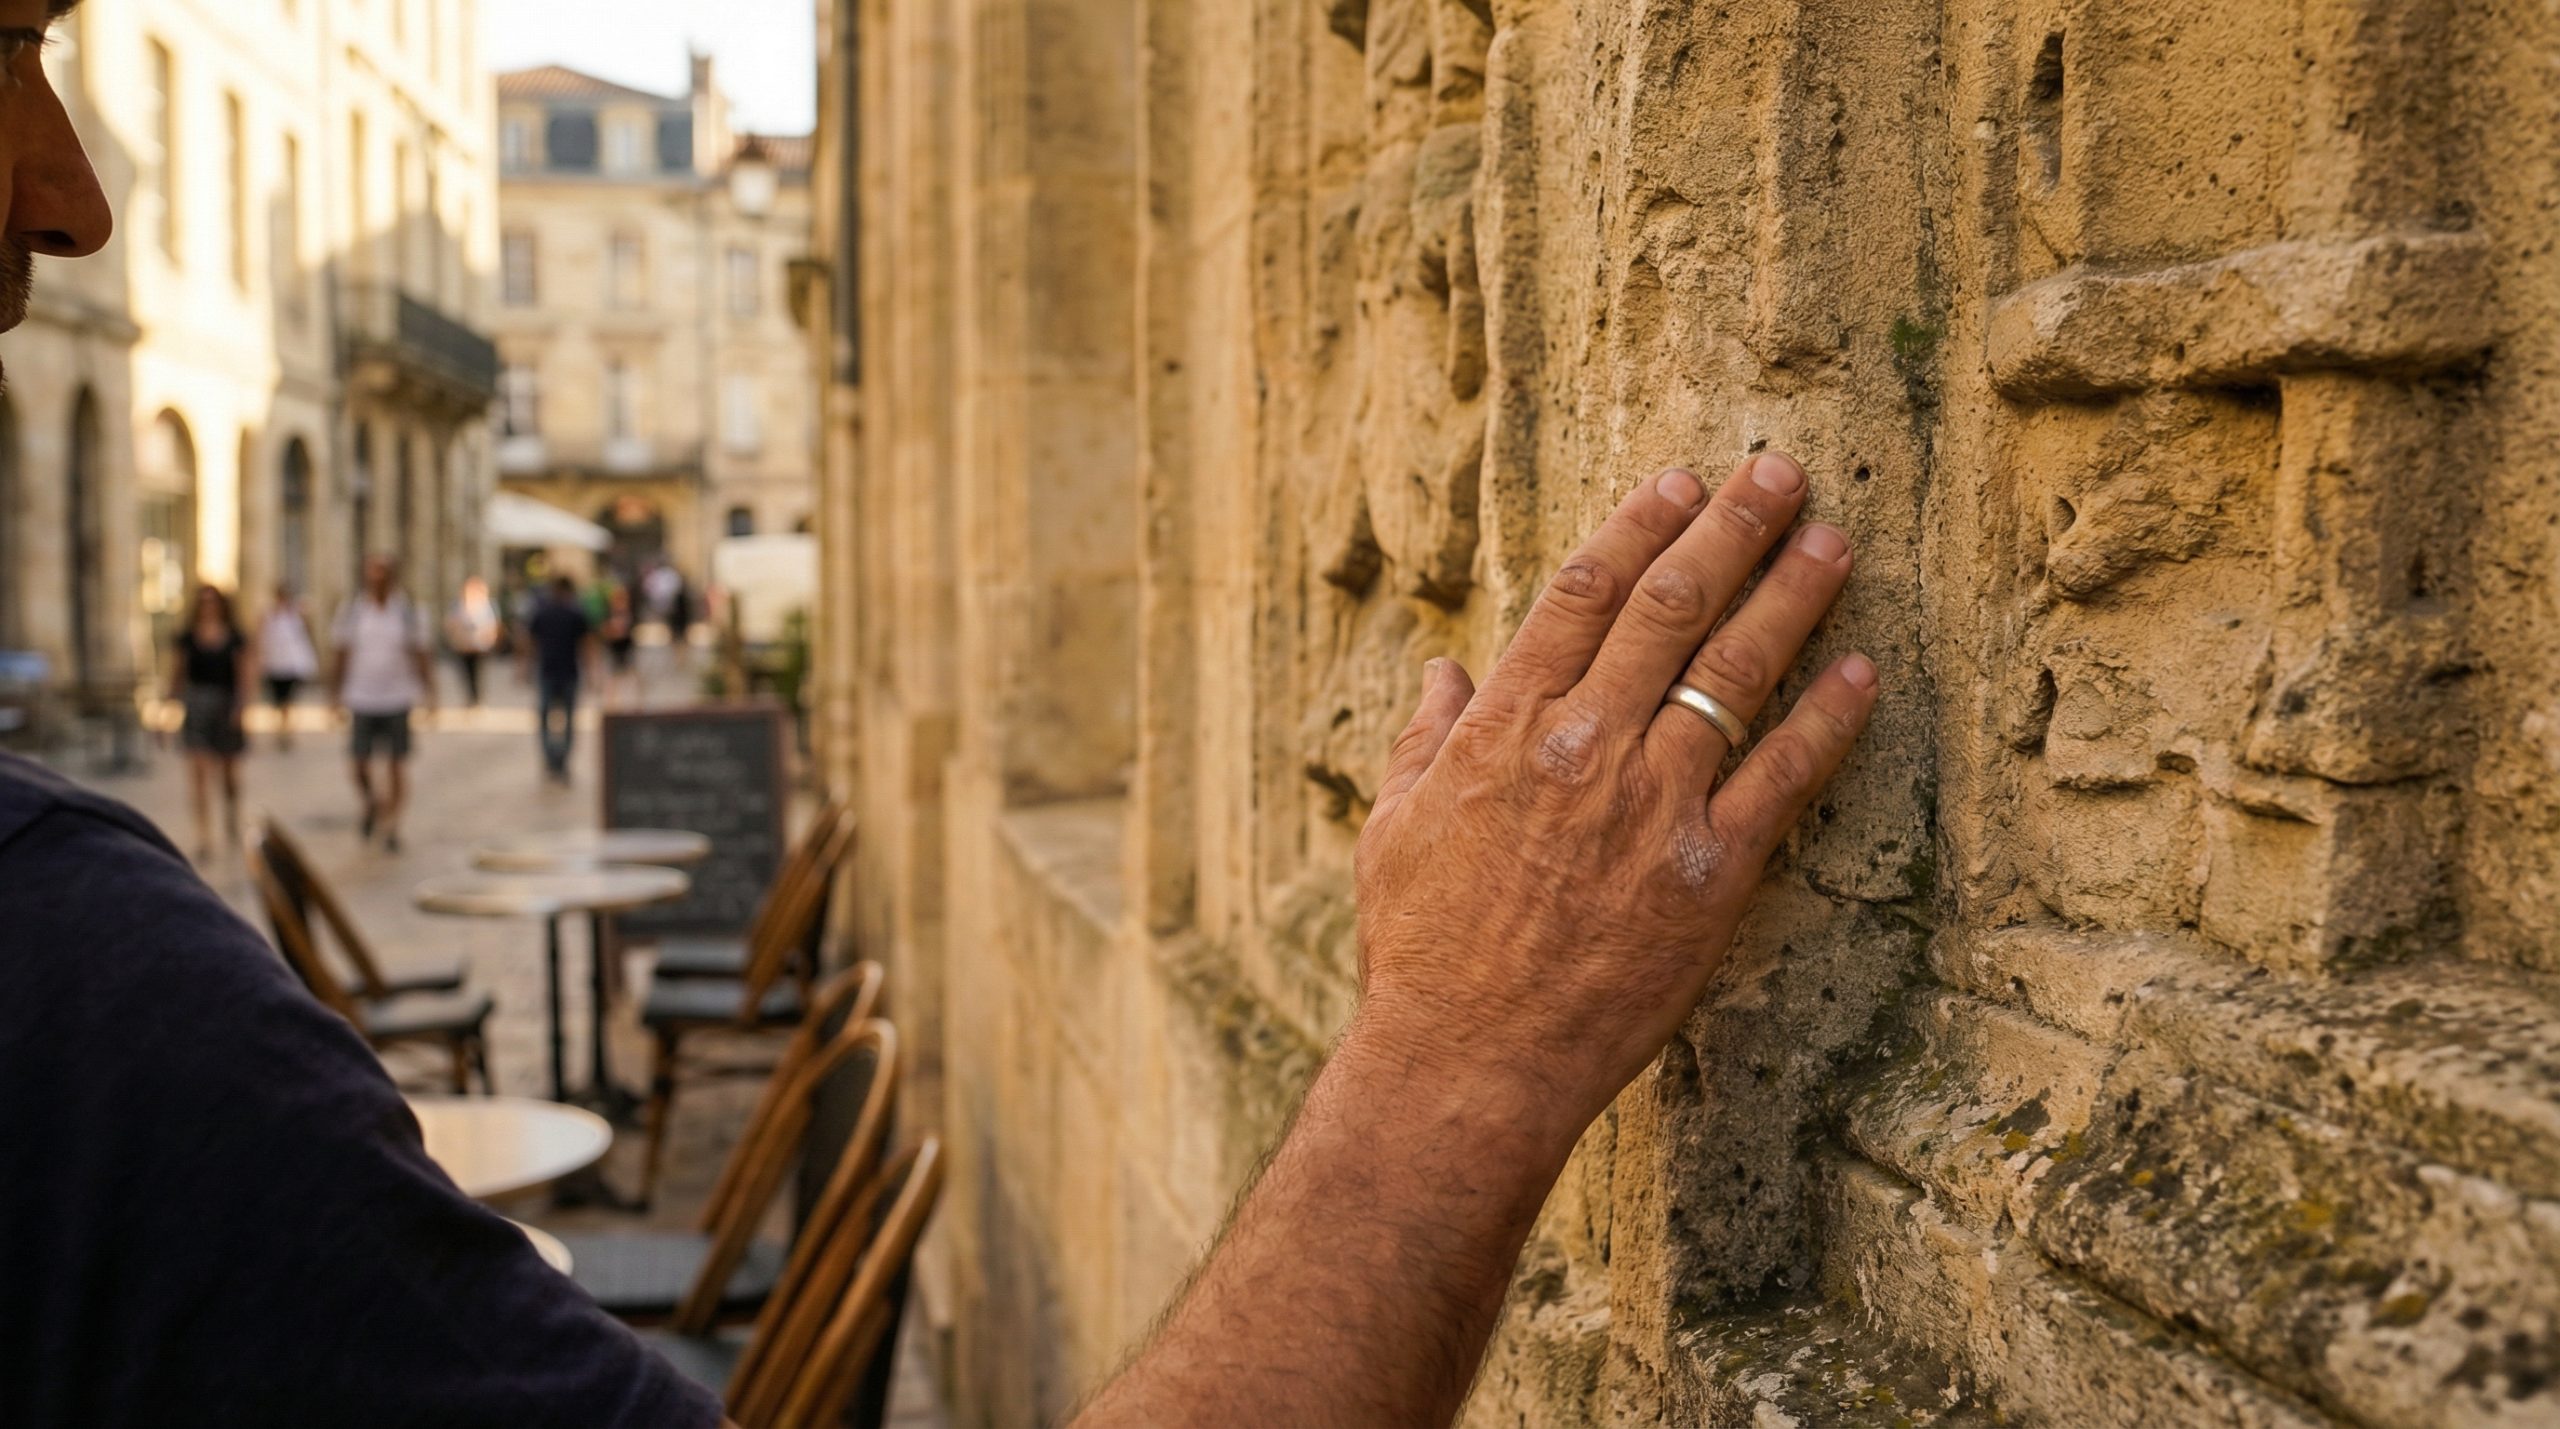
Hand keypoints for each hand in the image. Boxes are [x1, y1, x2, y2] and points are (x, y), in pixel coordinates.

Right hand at [1349, 452, 1875, 1136]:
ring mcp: (1650, 805)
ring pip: (1733, 672)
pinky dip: (1824, 718)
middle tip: (1780, 474)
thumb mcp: (1396, 827)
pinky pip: (1781, 777)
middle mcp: (1583, 745)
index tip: (1682, 480)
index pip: (1583, 592)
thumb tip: (1444, 669)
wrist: (1466, 1062)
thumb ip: (1425, 738)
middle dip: (1732, 530)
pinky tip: (1861, 672)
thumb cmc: (1421, 948)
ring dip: (1791, 597)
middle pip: (1671, 607)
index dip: (1640, 524)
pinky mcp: (1709, 872)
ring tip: (1832, 543)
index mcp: (1505, 725)